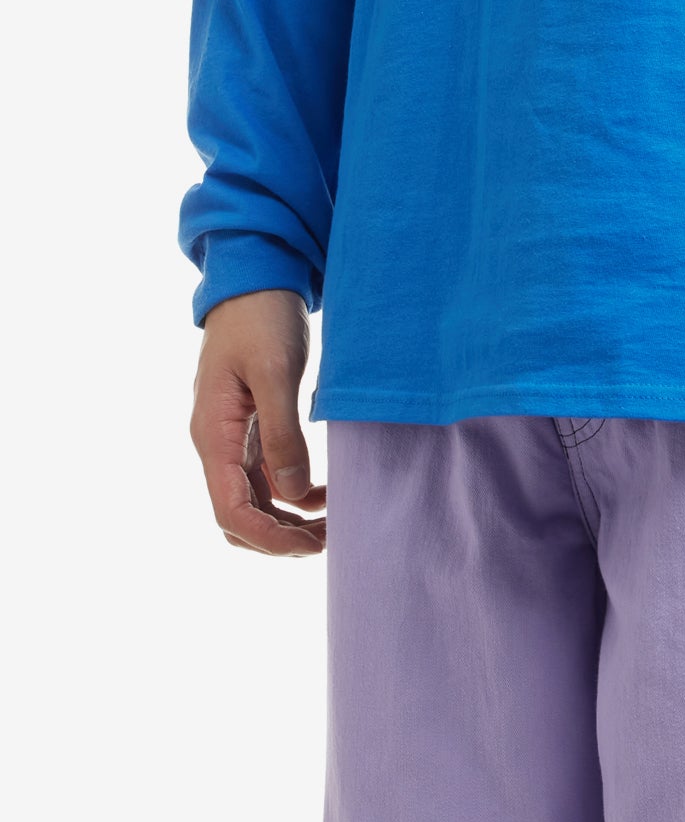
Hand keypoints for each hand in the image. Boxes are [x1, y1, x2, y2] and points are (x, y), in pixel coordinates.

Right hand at [190, 289, 325, 556]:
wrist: (255, 275)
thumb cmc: (261, 317)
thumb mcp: (276, 372)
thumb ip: (283, 435)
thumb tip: (293, 495)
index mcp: (213, 434)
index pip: (231, 511)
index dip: (268, 539)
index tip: (310, 546)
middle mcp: (217, 443)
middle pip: (238, 515)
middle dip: (279, 538)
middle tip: (329, 540)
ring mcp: (233, 436)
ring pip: (254, 500)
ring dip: (288, 519)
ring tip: (333, 524)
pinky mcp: (251, 425)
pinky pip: (265, 475)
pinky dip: (292, 493)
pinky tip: (324, 492)